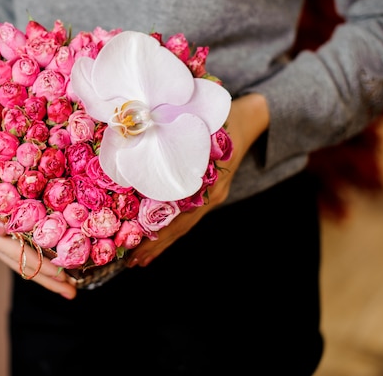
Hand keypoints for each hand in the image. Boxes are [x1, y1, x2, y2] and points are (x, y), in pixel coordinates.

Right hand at [0, 139, 77, 298]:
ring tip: (68, 286)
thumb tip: (1, 229)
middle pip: (19, 263)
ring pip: (16, 260)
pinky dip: (32, 259)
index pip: (15, 253)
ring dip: (42, 274)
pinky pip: (10, 250)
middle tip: (72, 291)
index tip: (65, 275)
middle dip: (47, 278)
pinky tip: (50, 264)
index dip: (41, 265)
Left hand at [127, 92, 269, 266]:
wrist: (250, 119)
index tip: (138, 248)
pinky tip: (157, 238)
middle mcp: (213, 195)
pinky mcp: (210, 194)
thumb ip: (180, 142)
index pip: (181, 219)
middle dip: (156, 246)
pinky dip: (171, 229)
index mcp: (211, 184)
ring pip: (184, 225)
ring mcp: (213, 196)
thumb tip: (144, 144)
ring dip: (162, 243)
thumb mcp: (204, 129)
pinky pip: (188, 217)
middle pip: (181, 228)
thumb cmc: (223, 119)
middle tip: (133, 262)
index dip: (159, 236)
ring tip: (140, 259)